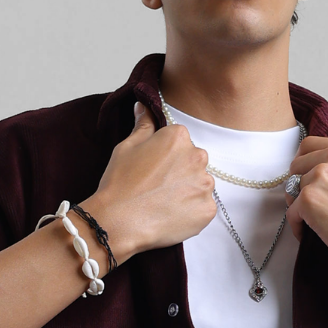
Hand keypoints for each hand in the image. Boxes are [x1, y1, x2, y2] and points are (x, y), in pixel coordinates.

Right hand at [84, 103, 216, 262]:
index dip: (165, 156)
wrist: (119, 221)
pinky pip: (204, 207)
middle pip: (193, 161)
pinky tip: (171, 215)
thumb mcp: (126, 147)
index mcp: (178, 137)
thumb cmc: (120, 183)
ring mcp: (205, 185)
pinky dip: (192, 212)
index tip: (153, 168)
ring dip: (188, 191)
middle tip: (157, 186)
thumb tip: (144, 106)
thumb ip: (143, 125)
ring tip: (163, 203)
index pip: (180, 141)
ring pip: (200, 184)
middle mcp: (197, 157)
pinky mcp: (208, 209)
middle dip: (180, 171)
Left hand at [288, 135, 327, 276]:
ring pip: (291, 189)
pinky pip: (291, 211)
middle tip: (308, 203)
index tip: (303, 175)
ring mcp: (320, 175)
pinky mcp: (309, 198)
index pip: (309, 144)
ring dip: (298, 206)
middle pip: (295, 165)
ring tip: (316, 221)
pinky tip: (311, 232)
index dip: (302, 162)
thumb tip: (311, 172)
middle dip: (297, 184)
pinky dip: (297, 225)